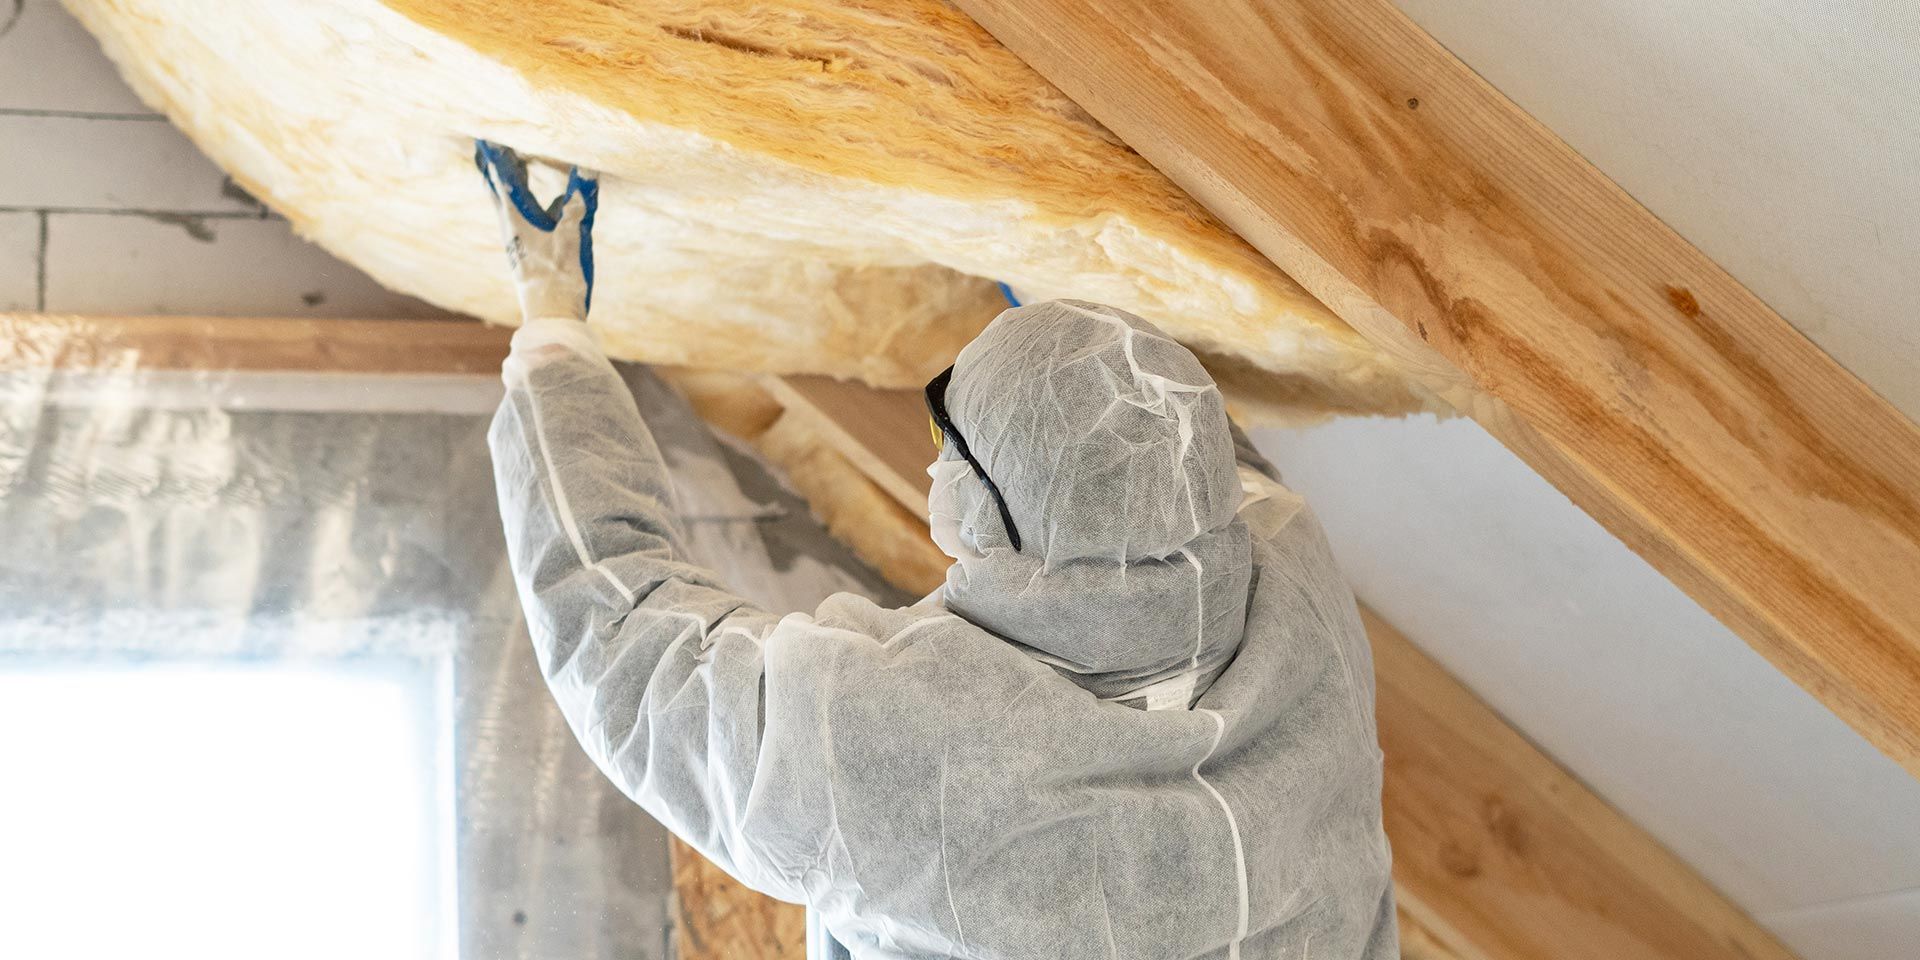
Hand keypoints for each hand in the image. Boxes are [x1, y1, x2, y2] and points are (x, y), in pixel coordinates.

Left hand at [474, 140, 598, 323]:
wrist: (552, 318)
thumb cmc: (558, 280)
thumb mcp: (570, 239)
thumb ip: (577, 206)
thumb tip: (587, 173)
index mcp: (515, 221)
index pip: (502, 179)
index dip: (496, 156)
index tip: (486, 136)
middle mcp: (512, 229)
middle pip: (499, 190)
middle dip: (496, 167)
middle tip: (487, 146)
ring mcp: (519, 242)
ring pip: (511, 204)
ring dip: (511, 184)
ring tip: (511, 167)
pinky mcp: (529, 252)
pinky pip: (526, 218)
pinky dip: (530, 203)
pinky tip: (551, 203)